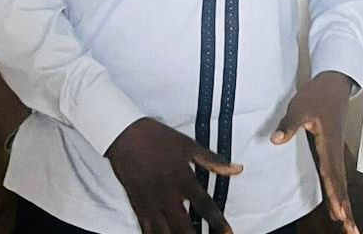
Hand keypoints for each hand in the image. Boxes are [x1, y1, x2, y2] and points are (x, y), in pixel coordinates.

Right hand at [106, 117, 241, 233]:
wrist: (126, 137)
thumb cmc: (158, 139)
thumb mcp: (188, 145)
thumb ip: (212, 160)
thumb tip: (236, 169)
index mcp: (182, 178)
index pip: (204, 205)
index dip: (217, 222)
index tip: (228, 233)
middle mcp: (167, 195)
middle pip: (184, 227)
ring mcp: (150, 205)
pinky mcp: (138, 208)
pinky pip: (147, 231)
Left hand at [272, 70, 357, 232]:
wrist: (333, 83)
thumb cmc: (317, 95)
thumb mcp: (300, 106)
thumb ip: (290, 124)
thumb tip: (276, 140)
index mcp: (328, 143)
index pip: (332, 173)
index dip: (335, 194)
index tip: (339, 213)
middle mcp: (334, 151)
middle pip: (342, 184)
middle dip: (346, 208)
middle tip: (352, 231)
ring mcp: (335, 152)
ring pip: (341, 183)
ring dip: (345, 205)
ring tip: (349, 227)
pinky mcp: (331, 152)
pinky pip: (337, 177)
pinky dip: (340, 194)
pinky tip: (339, 207)